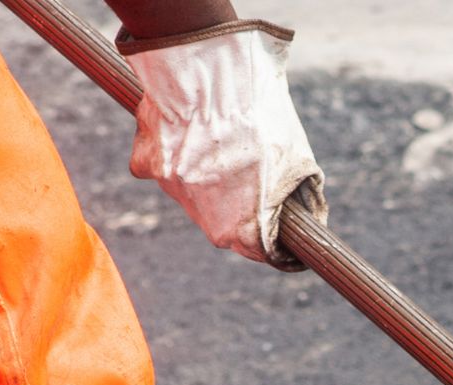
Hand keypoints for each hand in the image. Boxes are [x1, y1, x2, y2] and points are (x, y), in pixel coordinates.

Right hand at [116, 20, 326, 269]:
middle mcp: (206, 219)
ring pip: (192, 193)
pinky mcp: (147, 164)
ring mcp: (174, 192)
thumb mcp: (295, 154)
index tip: (279, 235)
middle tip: (248, 173)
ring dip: (205, 175)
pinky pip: (158, 166)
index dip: (274, 243)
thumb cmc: (258, 110)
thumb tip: (306, 209)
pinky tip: (183, 127)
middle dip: (238, 206)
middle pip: (224, 225)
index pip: (261, 251)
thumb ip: (298, 189)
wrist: (206, 65)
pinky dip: (168, 152)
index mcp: (243, 226)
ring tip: (218, 138)